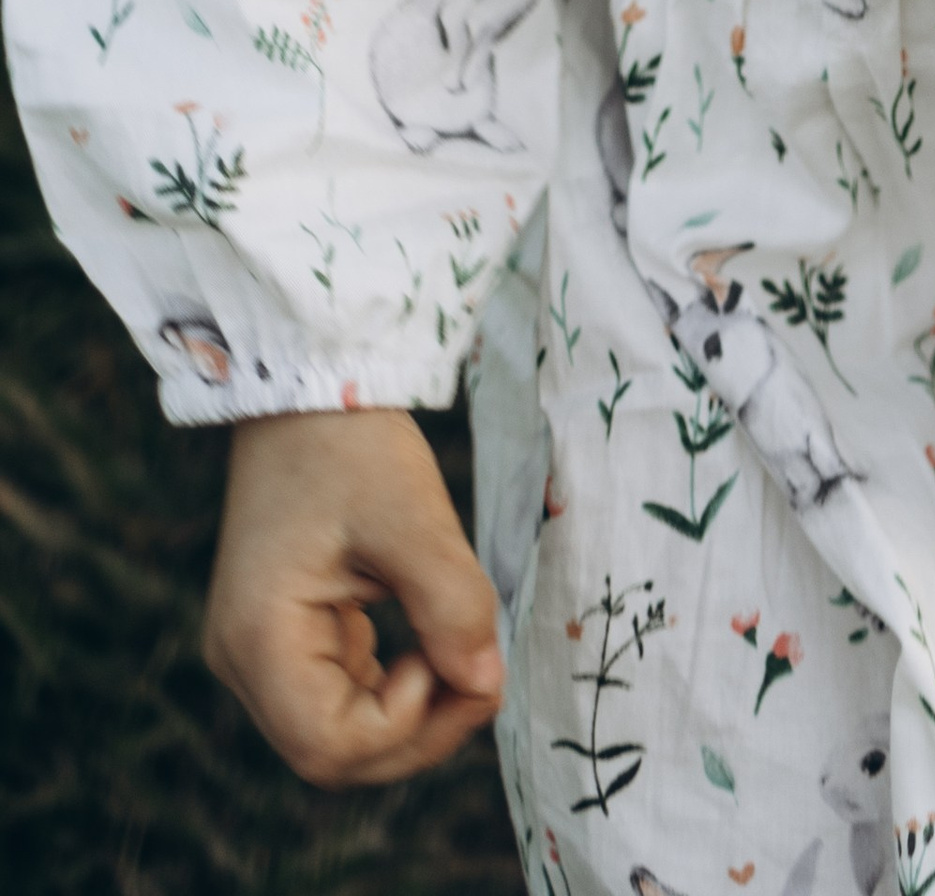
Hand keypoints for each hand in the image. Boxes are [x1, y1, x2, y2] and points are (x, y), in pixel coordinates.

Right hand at [204, 409, 505, 785]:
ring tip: (465, 657)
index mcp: (257, 637)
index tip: (457, 665)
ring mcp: (258, 651)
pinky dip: (392, 687)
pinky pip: (339, 693)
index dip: (405, 728)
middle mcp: (243, 660)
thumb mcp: (413, 516)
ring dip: (409, 714)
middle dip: (417, 731)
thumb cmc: (351, 442)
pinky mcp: (283, 634)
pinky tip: (432, 644)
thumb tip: (487, 683)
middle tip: (485, 678)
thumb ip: (453, 605)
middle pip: (331, 751)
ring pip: (337, 730)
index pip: (328, 745)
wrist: (307, 385)